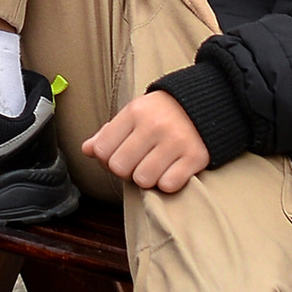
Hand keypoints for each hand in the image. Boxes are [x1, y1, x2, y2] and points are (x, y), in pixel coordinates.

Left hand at [83, 89, 211, 193]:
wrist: (204, 106)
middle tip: (138, 163)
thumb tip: (86, 150)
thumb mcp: (132, 114)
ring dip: (147, 179)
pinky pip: (169, 185)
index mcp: (134, 112)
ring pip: (143, 180)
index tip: (119, 156)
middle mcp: (154, 125)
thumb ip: (108, 133)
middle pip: (120, 168)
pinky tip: (171, 170)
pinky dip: (168, 183)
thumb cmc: (160, 114)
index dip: (106, 160)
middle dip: (126, 171)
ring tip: (154, 167)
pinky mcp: (196, 157)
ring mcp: (176, 141)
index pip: (102, 150)